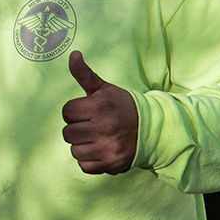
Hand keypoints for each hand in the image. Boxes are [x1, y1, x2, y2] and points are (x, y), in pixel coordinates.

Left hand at [61, 51, 137, 173]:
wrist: (151, 129)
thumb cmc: (122, 106)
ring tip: (95, 138)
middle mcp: (104, 128)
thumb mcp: (104, 89)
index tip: (86, 111)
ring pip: (74, 150)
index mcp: (100, 106)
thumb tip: (73, 54)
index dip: (74, 111)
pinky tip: (100, 150)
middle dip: (77, 128)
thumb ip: (84, 73)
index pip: (67, 112)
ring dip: (82, 145)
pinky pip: (84, 166)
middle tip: (91, 125)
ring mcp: (107, 148)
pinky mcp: (111, 164)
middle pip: (68, 133)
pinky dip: (89, 160)